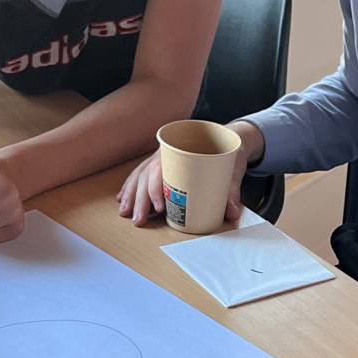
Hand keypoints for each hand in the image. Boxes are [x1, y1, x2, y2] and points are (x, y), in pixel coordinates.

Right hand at [118, 121, 261, 227]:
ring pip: (141, 175)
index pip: (161, 167)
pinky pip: (141, 174)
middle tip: (138, 219)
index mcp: (183, 148)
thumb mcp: (234, 167)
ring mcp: (162, 157)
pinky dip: (131, 186)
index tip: (159, 207)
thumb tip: (231, 213)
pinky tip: (122, 198)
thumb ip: (232, 190)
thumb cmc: (229, 150)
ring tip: (125, 213)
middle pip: (147, 175)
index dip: (156, 188)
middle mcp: (168, 152)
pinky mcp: (161, 163)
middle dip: (139, 198)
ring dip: (131, 194)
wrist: (230, 137)